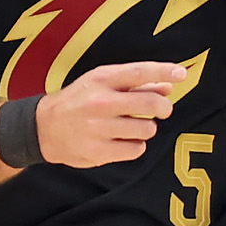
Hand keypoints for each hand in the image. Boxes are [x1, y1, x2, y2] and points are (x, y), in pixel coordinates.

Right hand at [32, 63, 179, 168]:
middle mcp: (100, 103)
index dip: (164, 72)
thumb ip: (134, 84)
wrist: (43, 128)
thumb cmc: (77, 102)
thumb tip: (167, 87)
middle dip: (163, 108)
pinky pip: (136, 150)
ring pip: (147, 130)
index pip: (139, 73)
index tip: (182, 74)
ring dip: (147, 128)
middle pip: (150, 105)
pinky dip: (135, 145)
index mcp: (100, 80)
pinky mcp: (98, 152)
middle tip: (162, 110)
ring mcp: (98, 129)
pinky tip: (123, 141)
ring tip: (132, 126)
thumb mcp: (100, 83)